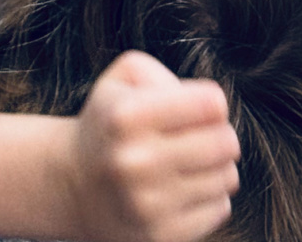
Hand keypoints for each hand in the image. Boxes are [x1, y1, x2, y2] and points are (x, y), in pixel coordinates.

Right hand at [67, 51, 239, 241]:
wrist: (74, 185)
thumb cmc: (110, 123)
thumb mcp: (121, 80)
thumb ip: (162, 75)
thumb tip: (207, 107)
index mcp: (126, 116)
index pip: (211, 105)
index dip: (212, 102)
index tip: (200, 107)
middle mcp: (135, 161)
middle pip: (225, 142)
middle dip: (221, 134)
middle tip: (203, 135)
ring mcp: (148, 204)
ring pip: (227, 177)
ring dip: (218, 166)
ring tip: (190, 162)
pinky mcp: (161, 235)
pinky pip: (220, 208)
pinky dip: (209, 196)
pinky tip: (184, 189)